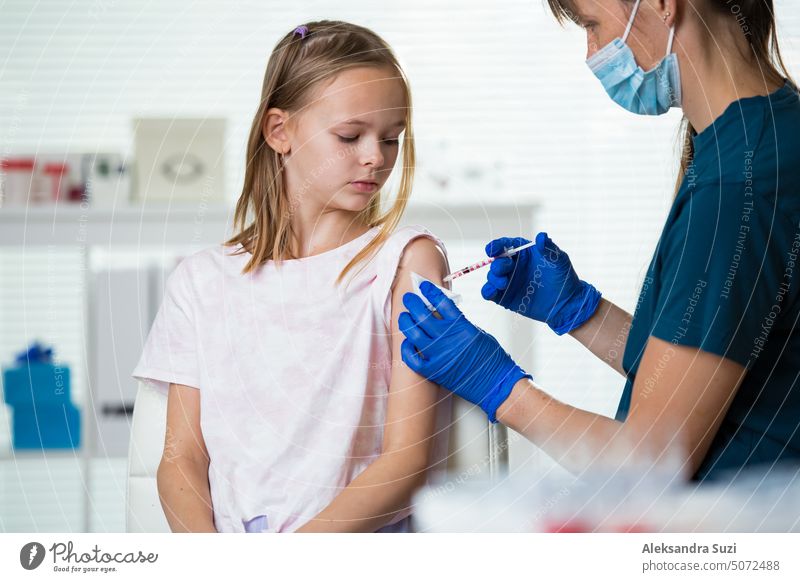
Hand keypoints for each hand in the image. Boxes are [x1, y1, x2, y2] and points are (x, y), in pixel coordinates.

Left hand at [398, 281, 530, 422]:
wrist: (495, 383)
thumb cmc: (491, 358)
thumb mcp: (478, 332)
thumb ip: (459, 323)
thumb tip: (443, 316)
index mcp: (460, 326)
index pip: (441, 302)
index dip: (429, 291)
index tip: (423, 286)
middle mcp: (447, 338)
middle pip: (422, 315)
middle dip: (413, 303)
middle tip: (408, 298)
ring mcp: (438, 355)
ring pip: (413, 334)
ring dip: (406, 323)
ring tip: (404, 317)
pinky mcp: (433, 371)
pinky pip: (412, 358)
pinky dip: (406, 349)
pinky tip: (407, 342)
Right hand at [481, 232, 601, 334]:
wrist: (566, 303)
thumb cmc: (564, 278)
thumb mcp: (559, 260)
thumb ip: (549, 248)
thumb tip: (541, 236)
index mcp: (524, 253)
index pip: (506, 245)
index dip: (497, 245)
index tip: (492, 249)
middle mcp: (513, 266)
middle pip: (497, 261)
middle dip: (497, 264)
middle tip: (506, 269)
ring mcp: (509, 281)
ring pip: (492, 276)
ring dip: (493, 278)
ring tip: (503, 283)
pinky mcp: (505, 297)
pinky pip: (490, 292)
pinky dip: (487, 291)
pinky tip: (491, 292)